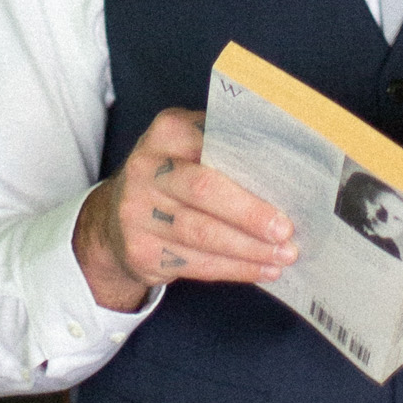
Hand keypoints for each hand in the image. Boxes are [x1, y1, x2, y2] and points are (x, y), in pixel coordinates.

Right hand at [72, 107, 298, 312]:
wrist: (116, 221)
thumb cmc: (173, 180)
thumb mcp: (188, 148)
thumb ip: (225, 150)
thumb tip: (286, 172)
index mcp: (167, 132)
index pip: (212, 140)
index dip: (249, 160)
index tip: (286, 178)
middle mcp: (146, 168)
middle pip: (204, 189)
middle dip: (250, 212)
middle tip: (286, 230)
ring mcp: (138, 211)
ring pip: (202, 233)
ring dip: (249, 248)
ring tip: (283, 255)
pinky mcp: (141, 251)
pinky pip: (195, 264)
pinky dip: (234, 269)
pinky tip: (261, 270)